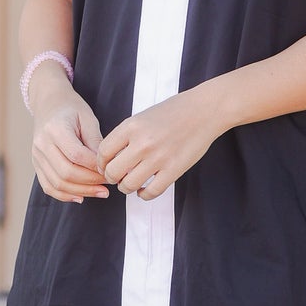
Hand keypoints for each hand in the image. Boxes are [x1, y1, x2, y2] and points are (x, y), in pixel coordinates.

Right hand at [31, 76, 109, 201]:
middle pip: (66, 172)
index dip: (95, 167)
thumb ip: (96, 142)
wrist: (48, 103)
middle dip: (90, 183)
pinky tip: (81, 197)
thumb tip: (106, 166)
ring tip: (100, 193)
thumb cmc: (71, 108)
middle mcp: (42, 144)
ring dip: (81, 192)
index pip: (77, 155)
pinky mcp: (36, 165)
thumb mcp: (88, 118)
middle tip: (109, 184)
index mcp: (55, 129)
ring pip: (57, 183)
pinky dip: (64, 196)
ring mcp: (36, 156)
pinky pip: (48, 186)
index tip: (111, 170)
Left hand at [96, 87, 220, 200]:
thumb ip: (126, 135)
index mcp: (131, 126)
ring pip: (129, 185)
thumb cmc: (174, 112)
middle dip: (112, 177)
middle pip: (113, 171)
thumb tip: (111, 158)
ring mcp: (159, 157)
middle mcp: (142, 142)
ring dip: (126, 188)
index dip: (101, 163)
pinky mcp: (174, 169)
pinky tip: (144, 190)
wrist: (204, 111)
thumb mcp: (143, 117)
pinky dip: (144, 195)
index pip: (103, 152)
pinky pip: (152, 192)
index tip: (106, 166)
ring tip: (130, 184)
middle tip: (117, 177)